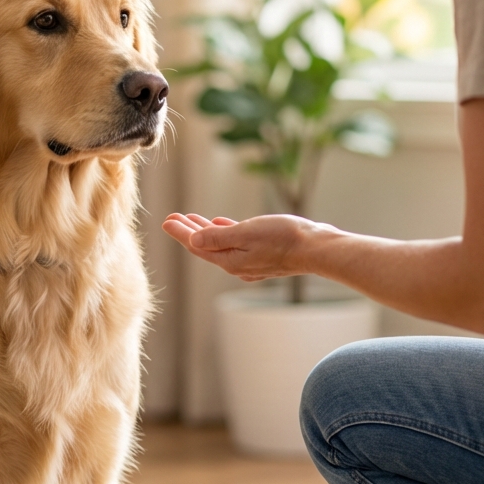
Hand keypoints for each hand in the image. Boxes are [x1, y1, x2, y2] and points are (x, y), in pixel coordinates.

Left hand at [162, 212, 310, 280]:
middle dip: (189, 231)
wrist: (317, 249)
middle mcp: (238, 265)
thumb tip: (193, 239)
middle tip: (172, 218)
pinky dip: (225, 233)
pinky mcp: (264, 256)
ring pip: (221, 245)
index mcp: (231, 261)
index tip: (166, 220)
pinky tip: (223, 223)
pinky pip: (236, 244)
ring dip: (206, 231)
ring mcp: (251, 262)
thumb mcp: (246, 233)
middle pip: (206, 247)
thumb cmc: (284, 238)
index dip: (180, 233)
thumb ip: (218, 237)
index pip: (197, 246)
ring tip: (193, 219)